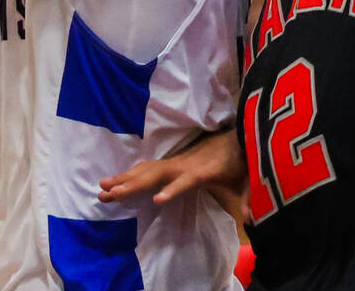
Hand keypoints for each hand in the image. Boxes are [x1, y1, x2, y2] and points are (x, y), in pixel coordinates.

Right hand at [98, 128, 246, 218]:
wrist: (235, 136)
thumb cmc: (238, 161)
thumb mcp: (244, 180)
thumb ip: (247, 199)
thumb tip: (252, 218)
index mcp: (202, 171)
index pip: (186, 181)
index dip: (173, 190)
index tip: (157, 200)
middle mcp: (184, 164)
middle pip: (155, 174)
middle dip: (132, 184)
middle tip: (108, 193)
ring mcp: (175, 161)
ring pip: (146, 169)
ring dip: (124, 177)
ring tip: (102, 187)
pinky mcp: (171, 162)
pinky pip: (147, 167)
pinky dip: (129, 173)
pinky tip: (115, 180)